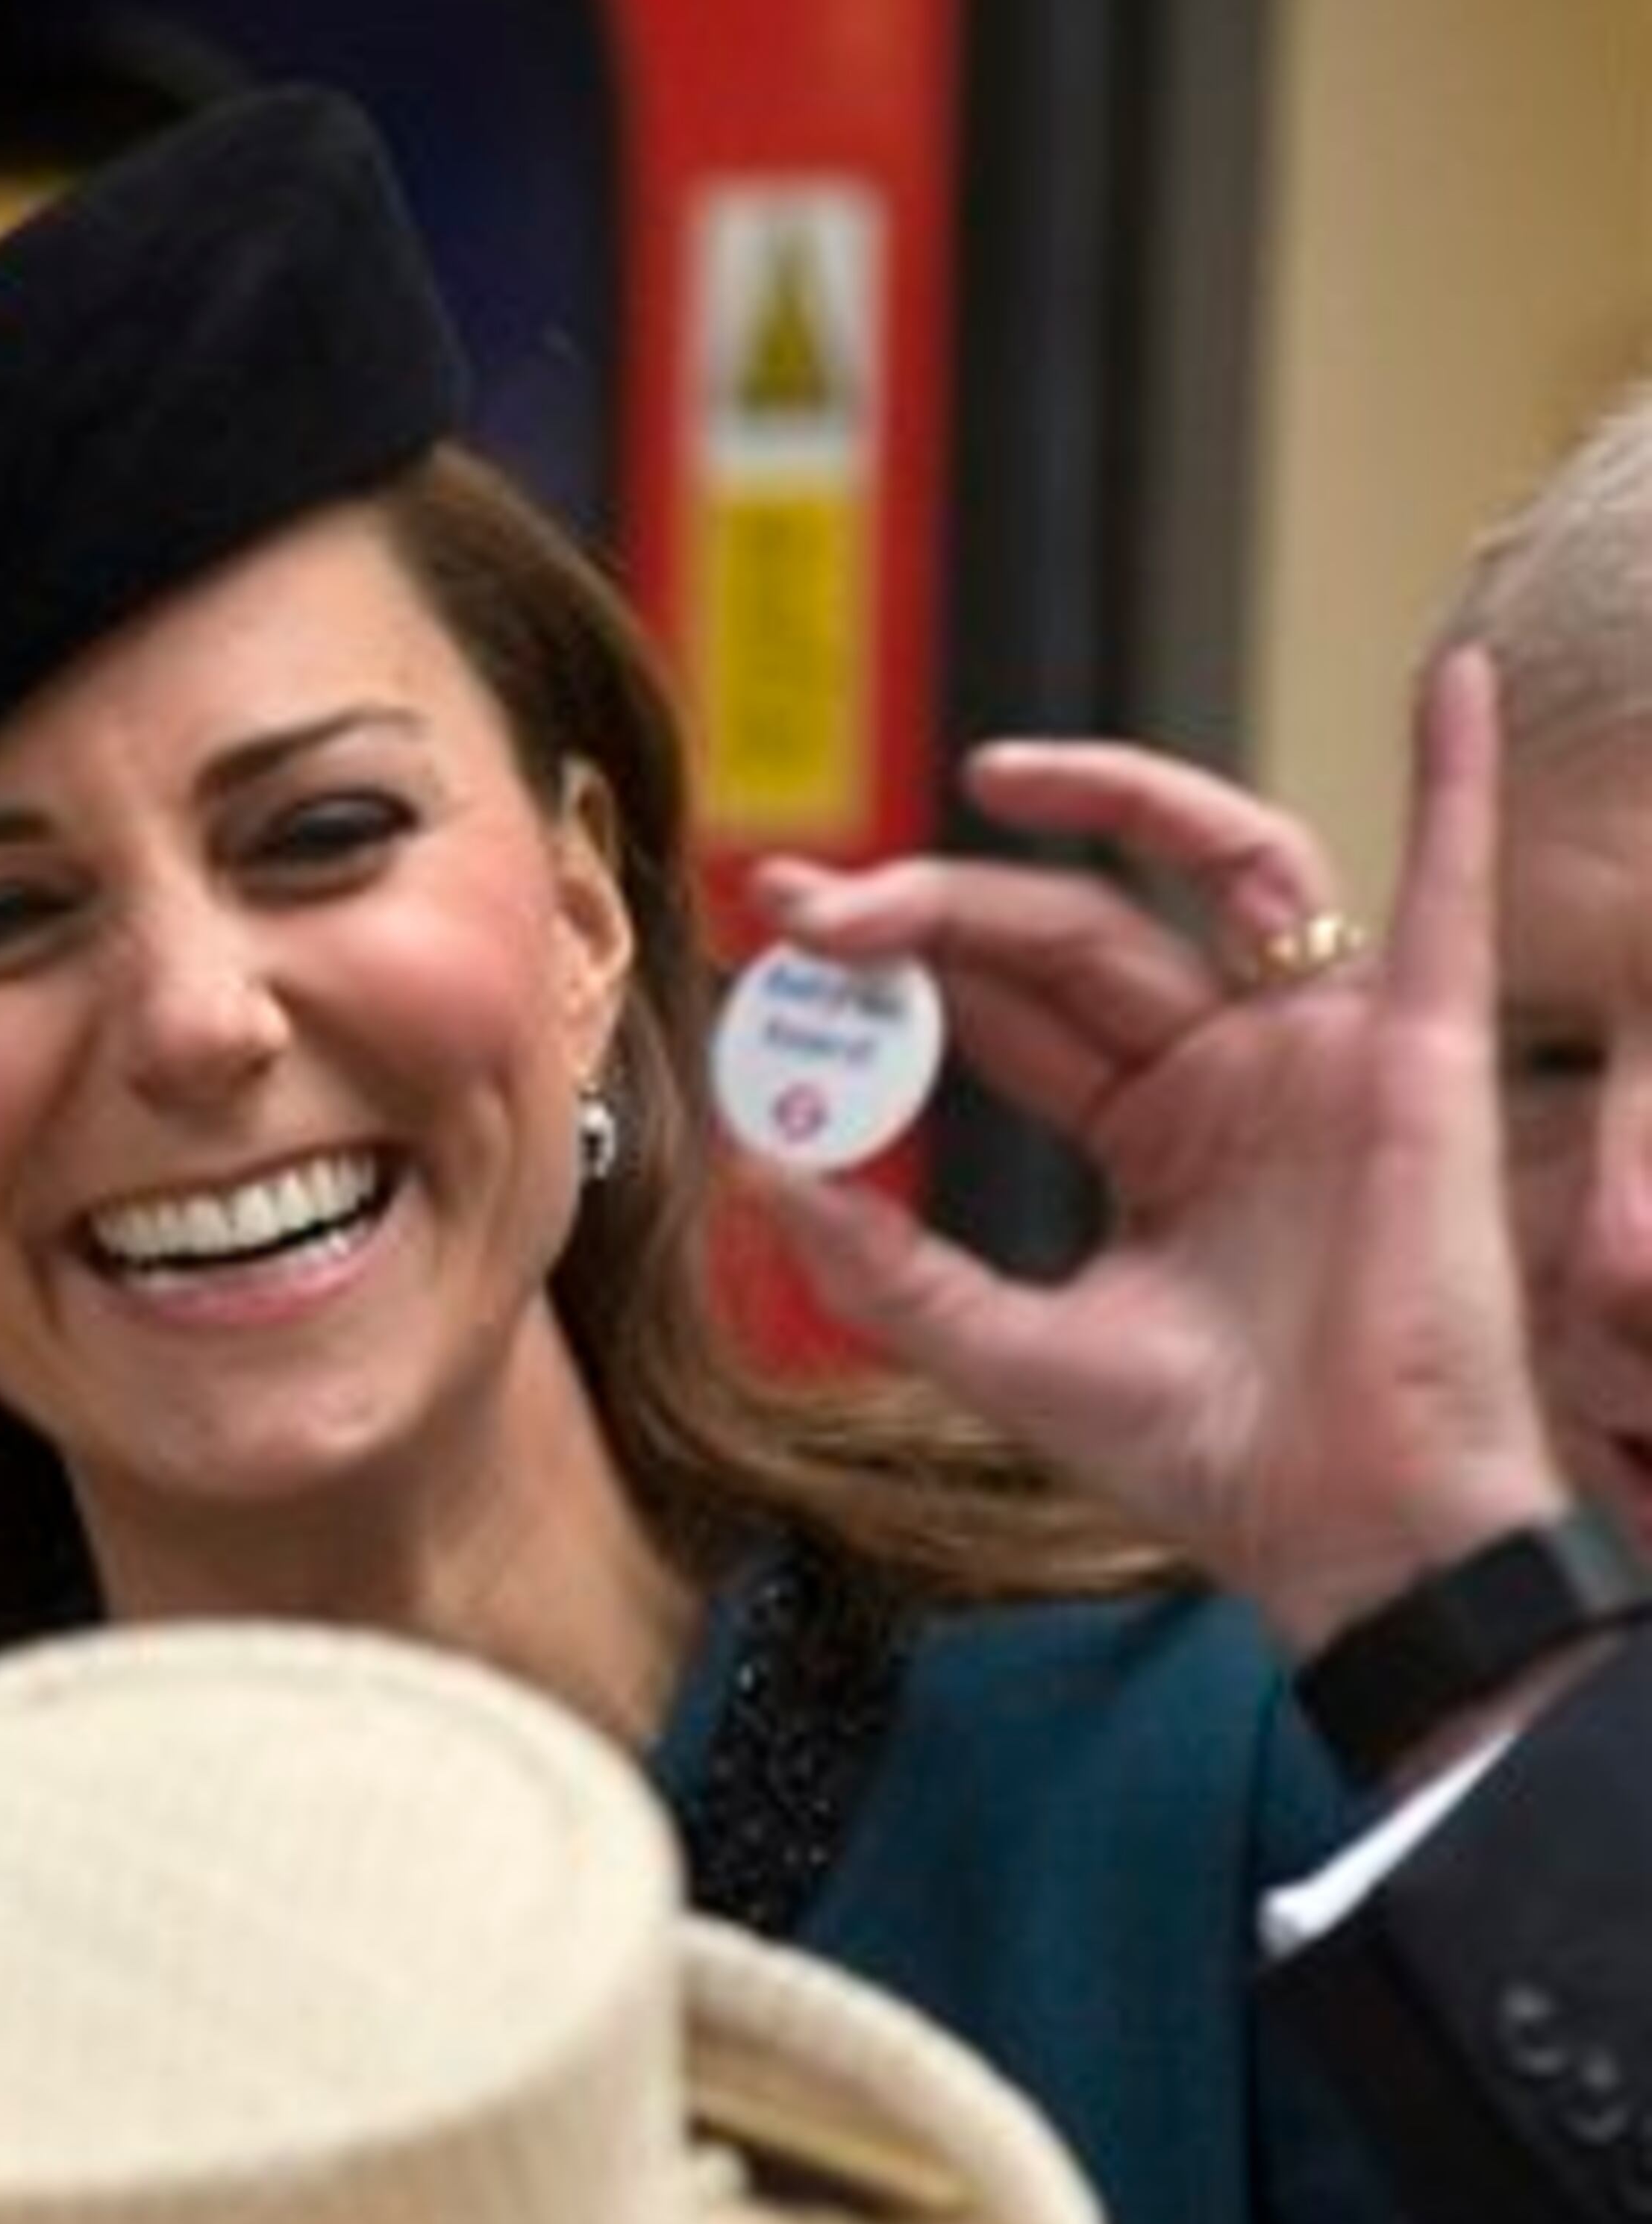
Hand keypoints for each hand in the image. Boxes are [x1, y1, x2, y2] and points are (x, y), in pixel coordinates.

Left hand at [738, 649, 1566, 1654]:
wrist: (1351, 1536)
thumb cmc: (1216, 1464)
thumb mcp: (1012, 1354)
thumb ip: (889, 1266)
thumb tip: (769, 1167)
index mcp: (1150, 1132)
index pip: (1004, 1007)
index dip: (895, 964)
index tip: (783, 939)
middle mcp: (1231, 1072)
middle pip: (1069, 932)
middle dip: (934, 903)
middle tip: (808, 900)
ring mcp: (1322, 1050)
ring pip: (1217, 868)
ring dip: (1117, 795)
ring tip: (997, 772)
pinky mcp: (1418, 1053)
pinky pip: (1446, 889)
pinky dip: (1454, 780)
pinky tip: (1452, 687)